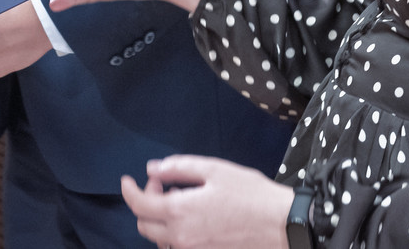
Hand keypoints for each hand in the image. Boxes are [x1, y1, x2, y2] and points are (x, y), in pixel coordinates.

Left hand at [120, 155, 292, 248]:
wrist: (281, 225)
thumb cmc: (251, 195)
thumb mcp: (214, 170)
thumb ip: (178, 168)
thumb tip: (152, 169)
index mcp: (180, 212)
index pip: (139, 205)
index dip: (129, 190)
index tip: (127, 179)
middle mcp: (182, 237)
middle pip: (144, 225)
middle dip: (145, 202)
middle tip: (164, 185)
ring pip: (159, 240)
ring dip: (159, 220)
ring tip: (179, 200)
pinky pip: (177, 248)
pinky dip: (174, 233)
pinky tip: (191, 218)